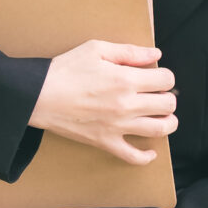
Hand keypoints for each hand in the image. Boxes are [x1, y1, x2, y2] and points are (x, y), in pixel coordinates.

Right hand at [29, 40, 176, 163]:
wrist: (38, 95)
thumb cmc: (65, 69)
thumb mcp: (96, 49)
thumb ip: (129, 52)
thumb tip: (155, 53)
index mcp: (126, 79)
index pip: (165, 79)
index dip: (165, 75)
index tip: (157, 76)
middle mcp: (126, 105)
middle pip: (168, 104)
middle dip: (169, 97)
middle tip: (159, 94)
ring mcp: (117, 126)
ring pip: (159, 129)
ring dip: (169, 123)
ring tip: (163, 116)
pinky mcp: (105, 142)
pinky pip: (133, 157)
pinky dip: (146, 157)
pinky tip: (151, 151)